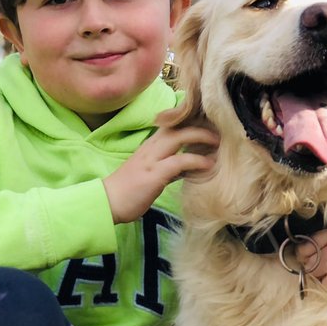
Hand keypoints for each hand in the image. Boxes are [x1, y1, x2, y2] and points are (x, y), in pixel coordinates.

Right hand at [104, 119, 218, 223]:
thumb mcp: (150, 174)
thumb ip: (168, 167)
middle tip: (219, 131)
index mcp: (149, 146)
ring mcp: (152, 159)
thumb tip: (187, 167)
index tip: (209, 126)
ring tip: (219, 143)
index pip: (172, 125)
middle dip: (201, 125)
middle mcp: (150, 147)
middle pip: (178, 125)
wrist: (107, 202)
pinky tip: (209, 165)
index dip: (191, 123)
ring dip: (202, 137)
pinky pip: (179, 161)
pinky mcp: (154, 174)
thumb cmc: (127, 192)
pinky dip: (196, 160)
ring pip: (180, 137)